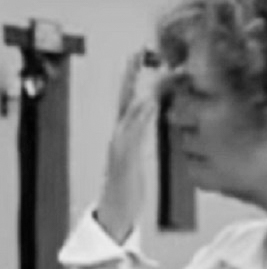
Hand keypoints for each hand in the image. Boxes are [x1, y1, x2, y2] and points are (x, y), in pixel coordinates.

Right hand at [96, 50, 159, 242]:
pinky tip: (149, 105)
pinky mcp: (124, 160)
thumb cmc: (128, 190)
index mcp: (124, 138)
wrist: (115, 215)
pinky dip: (139, 118)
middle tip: (137, 53)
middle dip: (129, 77)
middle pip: (124, 101)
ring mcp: (119, 148)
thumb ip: (140, 143)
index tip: (141, 59)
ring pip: (128, 115)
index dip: (135, 81)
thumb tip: (150, 129)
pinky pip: (132, 134)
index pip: (130, 103)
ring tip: (148, 74)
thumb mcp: (137, 162)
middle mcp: (119, 138)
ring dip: (138, 93)